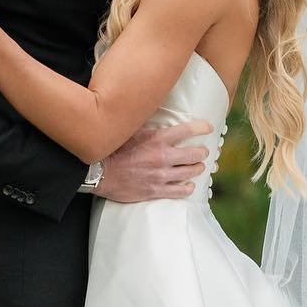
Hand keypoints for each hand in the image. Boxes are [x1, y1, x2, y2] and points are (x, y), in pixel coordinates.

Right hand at [95, 121, 214, 202]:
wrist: (98, 172)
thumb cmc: (112, 149)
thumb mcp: (131, 131)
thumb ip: (148, 126)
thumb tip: (158, 115)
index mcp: (157, 139)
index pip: (188, 130)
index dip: (202, 127)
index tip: (208, 127)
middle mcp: (163, 157)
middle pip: (195, 154)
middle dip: (202, 152)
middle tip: (203, 152)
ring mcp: (161, 175)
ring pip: (191, 172)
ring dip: (198, 169)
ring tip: (199, 167)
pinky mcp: (156, 190)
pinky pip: (180, 191)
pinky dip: (188, 187)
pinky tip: (189, 185)